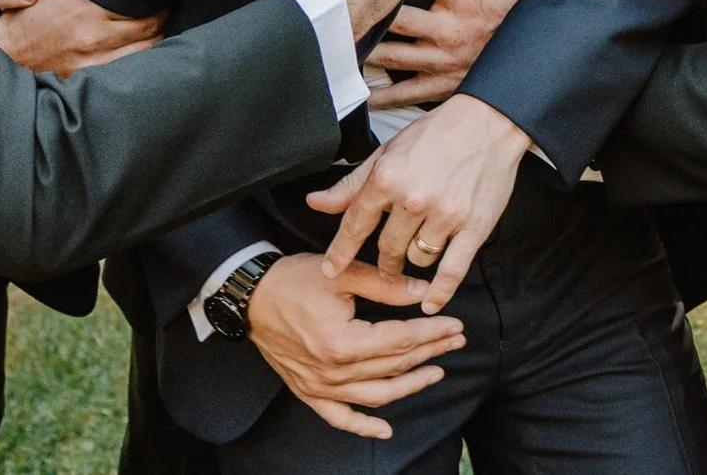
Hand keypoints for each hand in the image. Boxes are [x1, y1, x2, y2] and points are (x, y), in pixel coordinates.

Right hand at [0, 0, 162, 75]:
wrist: (6, 54)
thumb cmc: (29, 13)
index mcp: (86, 8)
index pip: (140, 0)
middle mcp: (95, 36)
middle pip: (150, 24)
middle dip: (158, 13)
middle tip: (161, 2)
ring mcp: (95, 60)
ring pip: (146, 48)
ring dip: (154, 35)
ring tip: (154, 23)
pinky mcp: (92, 76)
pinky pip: (130, 66)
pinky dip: (140, 55)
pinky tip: (141, 45)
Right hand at [245, 255, 463, 438]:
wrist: (250, 298)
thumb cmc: (293, 281)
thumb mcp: (341, 274)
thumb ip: (385, 285)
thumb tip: (423, 292)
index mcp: (342, 342)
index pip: (400, 340)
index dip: (431, 332)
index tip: (454, 325)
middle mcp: (333, 372)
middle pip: (393, 366)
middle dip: (430, 352)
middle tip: (455, 341)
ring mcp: (321, 387)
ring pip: (376, 395)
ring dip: (410, 385)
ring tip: (436, 372)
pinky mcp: (309, 393)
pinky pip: (340, 418)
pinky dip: (363, 427)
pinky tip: (386, 430)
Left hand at [308, 94, 530, 312]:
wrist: (489, 122)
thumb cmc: (437, 133)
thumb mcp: (387, 151)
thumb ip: (352, 184)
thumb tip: (316, 202)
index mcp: (388, 177)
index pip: (355, 224)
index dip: (340, 252)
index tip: (330, 271)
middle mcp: (413, 199)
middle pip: (387, 249)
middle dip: (385, 259)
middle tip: (388, 261)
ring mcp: (445, 215)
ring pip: (417, 258)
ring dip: (415, 259)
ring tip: (423, 243)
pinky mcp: (473, 227)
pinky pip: (452, 271)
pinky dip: (440, 292)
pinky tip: (429, 302)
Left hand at [366, 0, 536, 108]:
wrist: (526, 73)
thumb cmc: (517, 23)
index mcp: (464, 3)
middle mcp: (448, 32)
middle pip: (402, 18)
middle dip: (374, 10)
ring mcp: (440, 61)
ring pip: (394, 55)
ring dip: (367, 49)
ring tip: (339, 40)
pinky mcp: (437, 85)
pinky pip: (405, 93)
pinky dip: (380, 96)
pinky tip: (357, 92)